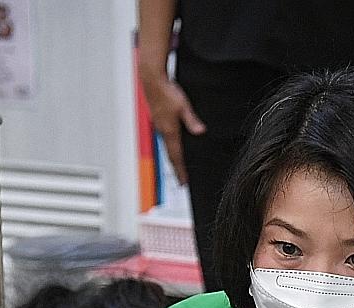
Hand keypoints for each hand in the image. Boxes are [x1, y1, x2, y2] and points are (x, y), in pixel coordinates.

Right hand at [138, 71, 205, 186]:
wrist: (152, 80)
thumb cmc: (166, 91)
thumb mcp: (184, 106)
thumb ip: (192, 120)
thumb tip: (200, 131)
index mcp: (169, 130)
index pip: (176, 156)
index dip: (180, 170)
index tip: (183, 182)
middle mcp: (162, 130)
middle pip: (170, 154)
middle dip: (176, 167)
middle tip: (181, 179)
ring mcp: (158, 125)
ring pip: (166, 145)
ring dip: (172, 156)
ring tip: (178, 165)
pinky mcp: (157, 118)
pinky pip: (164, 136)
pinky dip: (169, 144)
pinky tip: (173, 143)